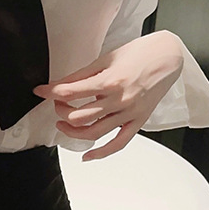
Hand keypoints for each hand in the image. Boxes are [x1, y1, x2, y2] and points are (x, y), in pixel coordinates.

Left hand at [32, 30, 184, 160]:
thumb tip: (60, 85)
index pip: (70, 92)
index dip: (50, 92)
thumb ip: (82, 75)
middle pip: (78, 116)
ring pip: (93, 132)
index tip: (40, 91)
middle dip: (61, 111)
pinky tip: (87, 155)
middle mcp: (119, 100)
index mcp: (110, 81)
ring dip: (73, 131)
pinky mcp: (138, 122)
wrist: (168, 57)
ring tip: (63, 124)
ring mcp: (129, 114)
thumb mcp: (106, 59)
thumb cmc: (139, 54)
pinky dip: (101, 153)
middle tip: (57, 104)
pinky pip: (118, 144)